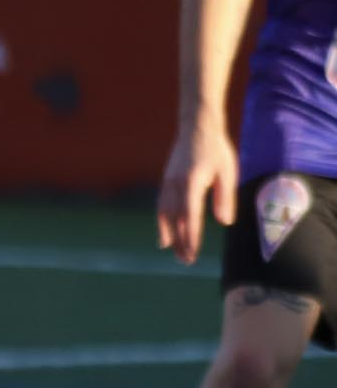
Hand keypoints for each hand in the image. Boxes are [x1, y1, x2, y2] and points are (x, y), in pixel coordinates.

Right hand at [157, 121, 237, 265]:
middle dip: (180, 241)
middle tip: (186, 260)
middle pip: (174, 219)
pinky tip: (165, 232)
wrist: (196, 126)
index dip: (191, 236)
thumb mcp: (227, 172)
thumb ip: (225, 197)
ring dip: (168, 234)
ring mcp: (167, 182)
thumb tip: (224, 223)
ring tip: (173, 251)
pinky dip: (161, 221)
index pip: (190, 216)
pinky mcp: (166, 180)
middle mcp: (175, 185)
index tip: (194, 253)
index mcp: (192, 183)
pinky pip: (161, 205)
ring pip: (164, 213)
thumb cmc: (216, 149)